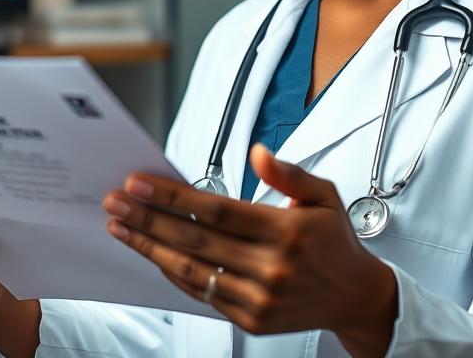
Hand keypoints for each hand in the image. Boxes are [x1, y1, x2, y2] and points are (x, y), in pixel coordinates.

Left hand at [102, 144, 396, 354]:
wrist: (356, 298)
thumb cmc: (335, 243)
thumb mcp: (323, 195)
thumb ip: (288, 172)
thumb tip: (256, 153)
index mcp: (286, 231)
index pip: (216, 210)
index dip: (173, 197)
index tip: (140, 184)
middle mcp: (271, 267)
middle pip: (195, 240)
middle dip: (149, 219)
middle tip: (116, 202)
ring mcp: (260, 298)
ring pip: (192, 271)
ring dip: (150, 248)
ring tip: (121, 228)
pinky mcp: (253, 320)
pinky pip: (203, 295)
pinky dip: (174, 274)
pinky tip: (153, 254)